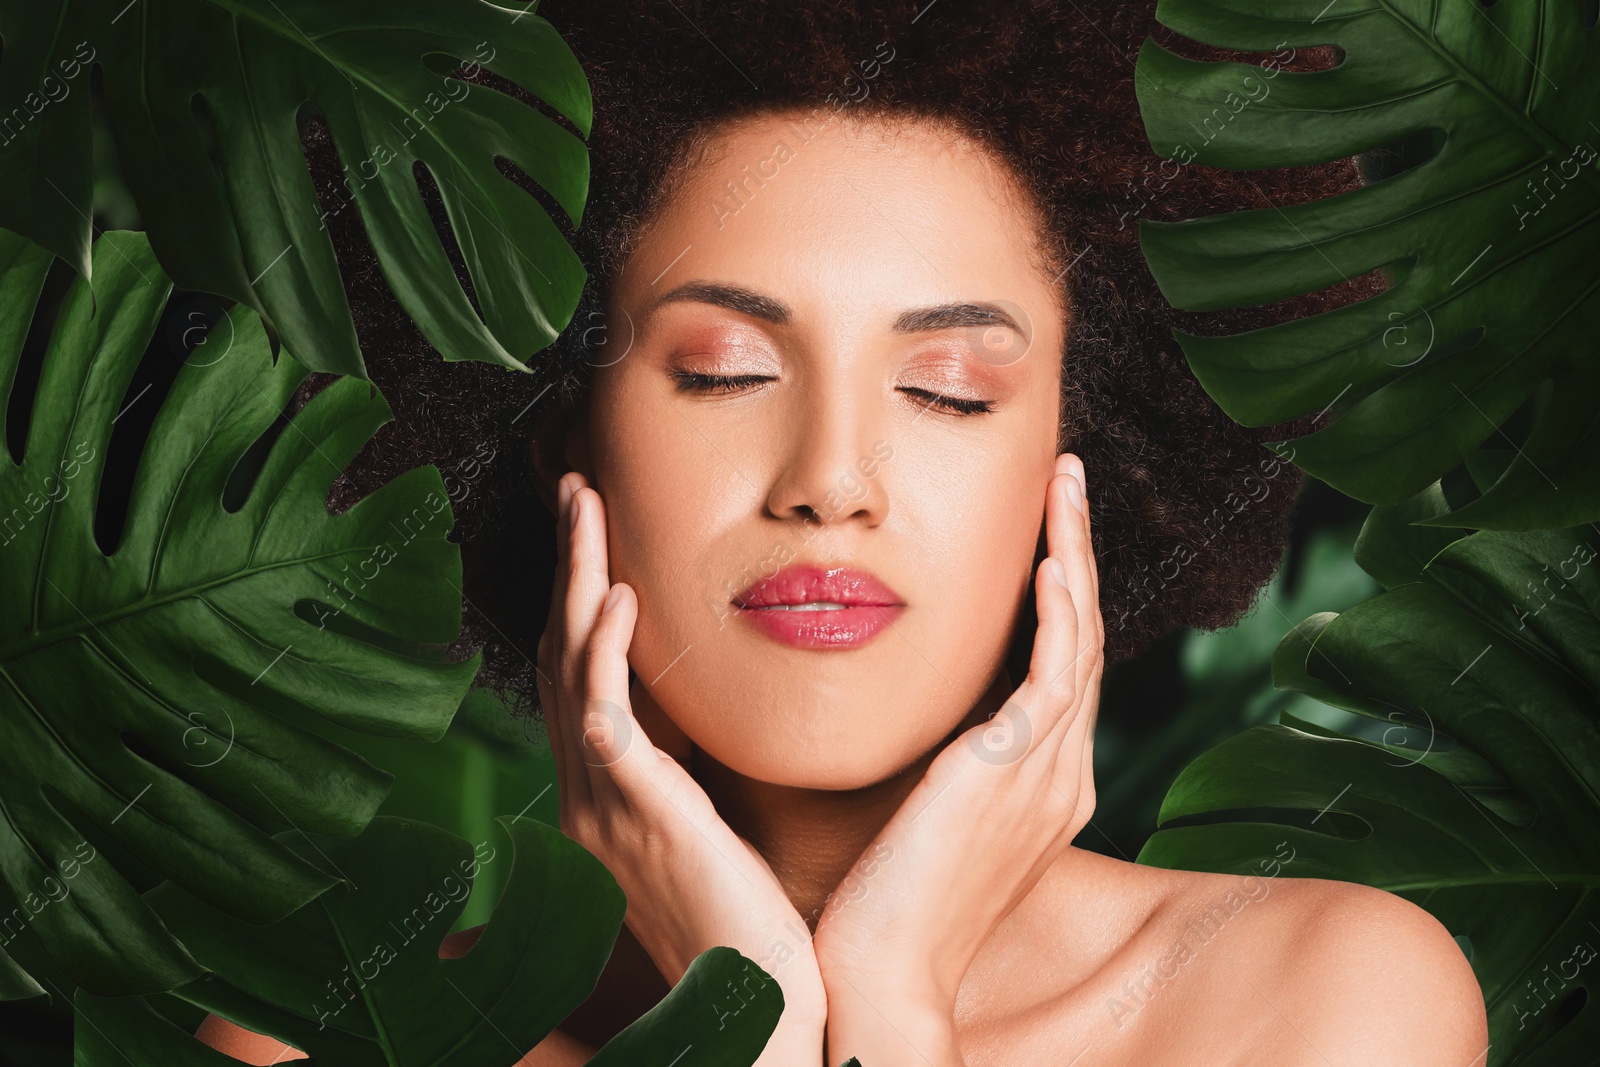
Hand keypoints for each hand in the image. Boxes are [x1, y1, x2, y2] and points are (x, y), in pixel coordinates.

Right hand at [537, 472, 825, 1061]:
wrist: (756, 1008)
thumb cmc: (747, 924)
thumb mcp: (709, 832)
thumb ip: (692, 776)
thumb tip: (705, 728)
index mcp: (607, 795)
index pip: (581, 673)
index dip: (582, 595)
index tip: (597, 530)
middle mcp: (590, 793)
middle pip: (562, 652)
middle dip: (569, 564)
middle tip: (576, 486)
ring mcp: (604, 804)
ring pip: (573, 666)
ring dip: (580, 578)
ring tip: (586, 503)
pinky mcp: (638, 814)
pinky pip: (608, 719)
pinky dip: (606, 652)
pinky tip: (620, 597)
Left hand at [813, 453, 1102, 1059]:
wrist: (882, 975)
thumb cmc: (888, 902)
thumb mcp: (930, 816)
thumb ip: (944, 762)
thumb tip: (921, 717)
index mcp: (1043, 785)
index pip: (1064, 664)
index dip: (1061, 591)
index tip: (1042, 529)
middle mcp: (1060, 775)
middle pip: (1084, 638)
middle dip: (1077, 550)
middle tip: (1065, 479)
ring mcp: (1047, 775)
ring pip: (1080, 640)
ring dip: (1074, 555)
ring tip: (1065, 485)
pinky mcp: (1017, 775)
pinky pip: (1057, 678)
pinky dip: (1059, 616)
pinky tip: (1048, 563)